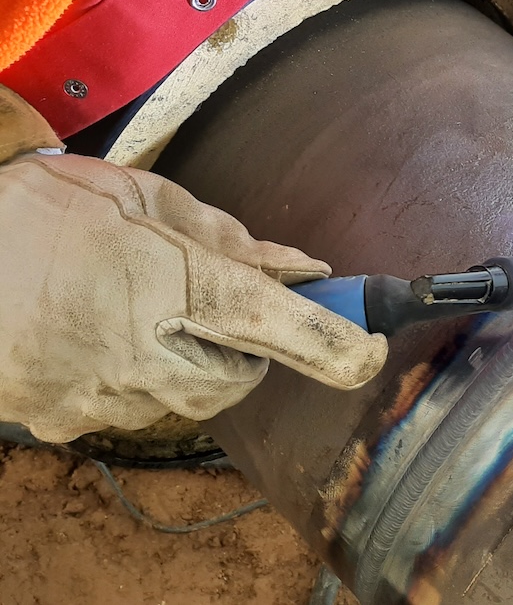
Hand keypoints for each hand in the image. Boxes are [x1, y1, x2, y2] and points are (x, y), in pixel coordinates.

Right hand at [0, 147, 386, 442]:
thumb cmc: (32, 214)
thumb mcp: (139, 198)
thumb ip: (228, 237)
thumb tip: (298, 268)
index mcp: (175, 283)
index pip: (285, 327)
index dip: (342, 343)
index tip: (373, 348)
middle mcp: (149, 352)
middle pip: (245, 374)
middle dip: (244, 342)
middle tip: (208, 303)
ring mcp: (107, 396)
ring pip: (194, 397)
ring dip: (194, 360)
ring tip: (141, 309)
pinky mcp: (71, 421)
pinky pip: (136, 408)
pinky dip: (140, 377)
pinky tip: (102, 334)